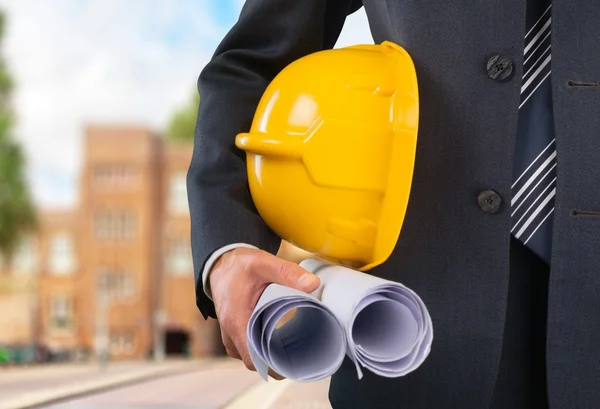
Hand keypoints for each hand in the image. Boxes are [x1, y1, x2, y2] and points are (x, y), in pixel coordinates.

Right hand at [209, 247, 319, 379]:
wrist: (221, 261)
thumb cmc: (239, 265)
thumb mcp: (264, 263)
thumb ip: (288, 272)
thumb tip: (313, 284)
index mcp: (237, 321)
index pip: (253, 359)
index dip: (272, 367)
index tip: (292, 366)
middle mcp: (230, 331)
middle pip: (253, 360)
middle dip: (275, 363)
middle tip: (298, 357)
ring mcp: (229, 332)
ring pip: (249, 354)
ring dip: (267, 355)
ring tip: (290, 350)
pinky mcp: (233, 329)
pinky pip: (245, 346)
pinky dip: (259, 347)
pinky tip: (276, 341)